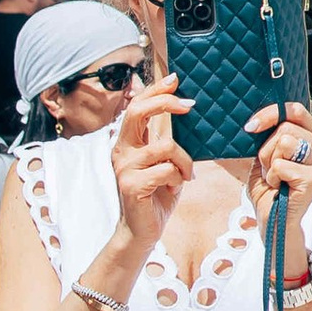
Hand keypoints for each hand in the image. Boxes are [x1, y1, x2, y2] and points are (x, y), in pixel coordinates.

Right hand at [107, 81, 190, 257]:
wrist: (143, 231)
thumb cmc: (157, 195)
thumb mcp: (164, 163)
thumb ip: (168, 141)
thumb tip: (185, 112)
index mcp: (128, 143)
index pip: (136, 106)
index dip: (154, 90)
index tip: (175, 79)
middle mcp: (121, 151)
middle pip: (137, 112)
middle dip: (164, 102)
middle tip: (190, 105)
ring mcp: (124, 168)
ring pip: (166, 146)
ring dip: (184, 161)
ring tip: (185, 176)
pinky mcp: (132, 185)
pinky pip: (167, 170)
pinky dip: (179, 178)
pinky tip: (174, 189)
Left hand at [247, 106, 311, 226]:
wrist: (274, 220)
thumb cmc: (270, 187)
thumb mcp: (266, 154)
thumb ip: (267, 134)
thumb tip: (252, 121)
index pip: (295, 110)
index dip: (270, 114)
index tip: (251, 127)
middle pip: (284, 128)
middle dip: (267, 150)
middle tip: (271, 169)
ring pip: (283, 142)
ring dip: (270, 163)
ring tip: (277, 177)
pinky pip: (281, 165)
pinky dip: (273, 178)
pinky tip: (281, 187)